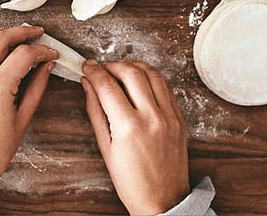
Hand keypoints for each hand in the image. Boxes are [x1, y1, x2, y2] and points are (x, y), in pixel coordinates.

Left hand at [0, 25, 58, 204]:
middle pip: (0, 38)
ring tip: (17, 39)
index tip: (52, 54)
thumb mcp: (22, 120)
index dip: (42, 50)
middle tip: (37, 33)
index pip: (23, 54)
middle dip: (21, 32)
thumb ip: (36, 88)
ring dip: (0, 36)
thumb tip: (46, 66)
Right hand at [81, 59, 189, 214]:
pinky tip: (139, 83)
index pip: (108, 85)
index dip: (94, 71)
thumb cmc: (132, 182)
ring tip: (120, 71)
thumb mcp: (105, 147)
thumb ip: (96, 111)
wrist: (162, 200)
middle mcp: (153, 118)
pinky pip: (166, 87)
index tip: (87, 66)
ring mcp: (170, 117)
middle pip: (131, 72)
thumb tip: (88, 85)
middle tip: (101, 68)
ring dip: (133, 66)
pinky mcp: (180, 119)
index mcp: (130, 127)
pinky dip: (151, 78)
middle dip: (112, 65)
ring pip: (153, 74)